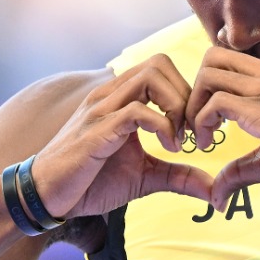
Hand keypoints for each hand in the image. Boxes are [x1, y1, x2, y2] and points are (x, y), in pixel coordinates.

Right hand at [29, 56, 213, 219]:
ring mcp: (101, 109)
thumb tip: (214, 190)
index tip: (194, 129)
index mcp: (120, 99)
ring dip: (176, 106)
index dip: (186, 94)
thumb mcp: (144, 178)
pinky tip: (169, 148)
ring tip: (179, 139)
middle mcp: (110, 95)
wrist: (46, 197)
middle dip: (186, 95)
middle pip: (159, 63)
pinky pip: (136, 111)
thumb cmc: (89, 183)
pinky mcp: (96, 131)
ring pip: (150, 77)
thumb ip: (178, 177)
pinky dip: (162, 126)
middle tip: (191, 131)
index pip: (161, 68)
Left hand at [186, 48, 259, 209]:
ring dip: (194, 107)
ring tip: (202, 137)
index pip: (226, 60)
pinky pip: (217, 102)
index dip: (207, 87)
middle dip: (194, 90)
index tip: (207, 120)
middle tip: (197, 125)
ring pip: (209, 75)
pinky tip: (209, 144)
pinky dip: (202, 122)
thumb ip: (240, 169)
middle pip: (212, 58)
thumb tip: (217, 195)